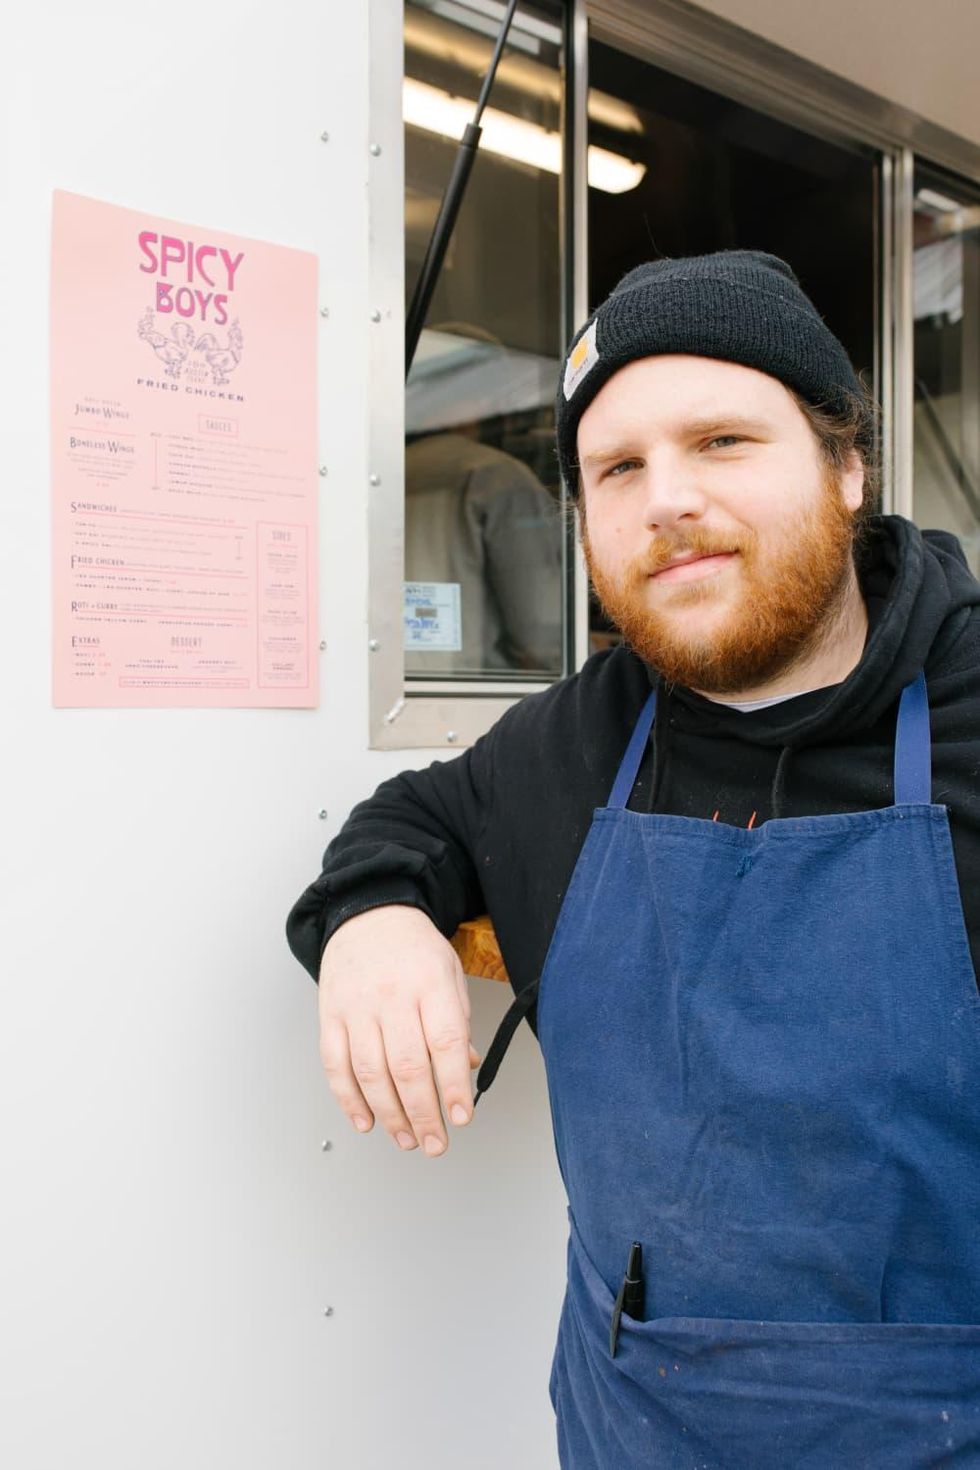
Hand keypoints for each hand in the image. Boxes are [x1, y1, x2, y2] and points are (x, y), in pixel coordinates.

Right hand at [317, 904, 481, 1155]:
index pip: (445, 1041)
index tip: (461, 1116)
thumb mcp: (449, 974)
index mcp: (429, 983)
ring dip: (390, 1115)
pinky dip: (349, 1100)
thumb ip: (457, 1021)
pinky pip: (336, 1065)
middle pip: (407, 1066)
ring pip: (370, 1072)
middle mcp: (392, 995)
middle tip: (435, 1143)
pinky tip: (366, 1121)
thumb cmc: (414, 948)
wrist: (368, 914)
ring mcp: (357, 1006)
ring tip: (407, 1138)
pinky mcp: (330, 1015)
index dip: (453, 1085)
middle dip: (424, 1113)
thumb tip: (464, 1069)